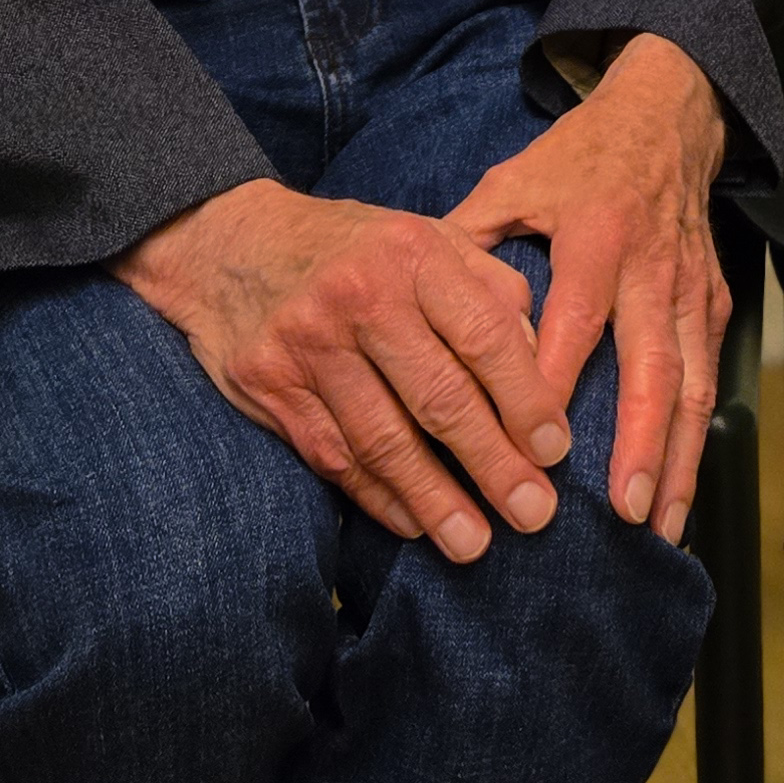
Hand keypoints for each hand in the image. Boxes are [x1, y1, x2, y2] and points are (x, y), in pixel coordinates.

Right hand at [116, 178, 569, 561]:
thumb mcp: (427, 237)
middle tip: (535, 514)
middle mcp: (360, 296)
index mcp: (413, 253)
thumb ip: (490, 289)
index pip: (484, 335)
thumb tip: (540, 361)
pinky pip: (333, 455)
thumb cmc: (354, 248)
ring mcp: (308, 343)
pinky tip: (413, 523)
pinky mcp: (268, 383)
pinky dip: (376, 496)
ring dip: (434, 500)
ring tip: (474, 544)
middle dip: (493, 465)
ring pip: (383, 440)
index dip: (525, 399)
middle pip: (439, 397)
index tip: (556, 451)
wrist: (227, 242)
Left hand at [446, 33, 729, 546]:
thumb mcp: (512, 181)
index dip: (557, 387)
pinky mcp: (715, 303)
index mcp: (594, 236)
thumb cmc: (577, 158)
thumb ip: (466, 243)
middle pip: (652, 367)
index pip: (576, 322)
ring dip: (679, 459)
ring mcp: (690, 290)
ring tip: (659, 528)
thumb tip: (409, 307)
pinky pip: (709, 378)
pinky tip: (679, 491)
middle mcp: (651, 268)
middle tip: (623, 512)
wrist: (667, 118)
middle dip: (640, 444)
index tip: (534, 452)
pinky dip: (697, 440)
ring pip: (692, 384)